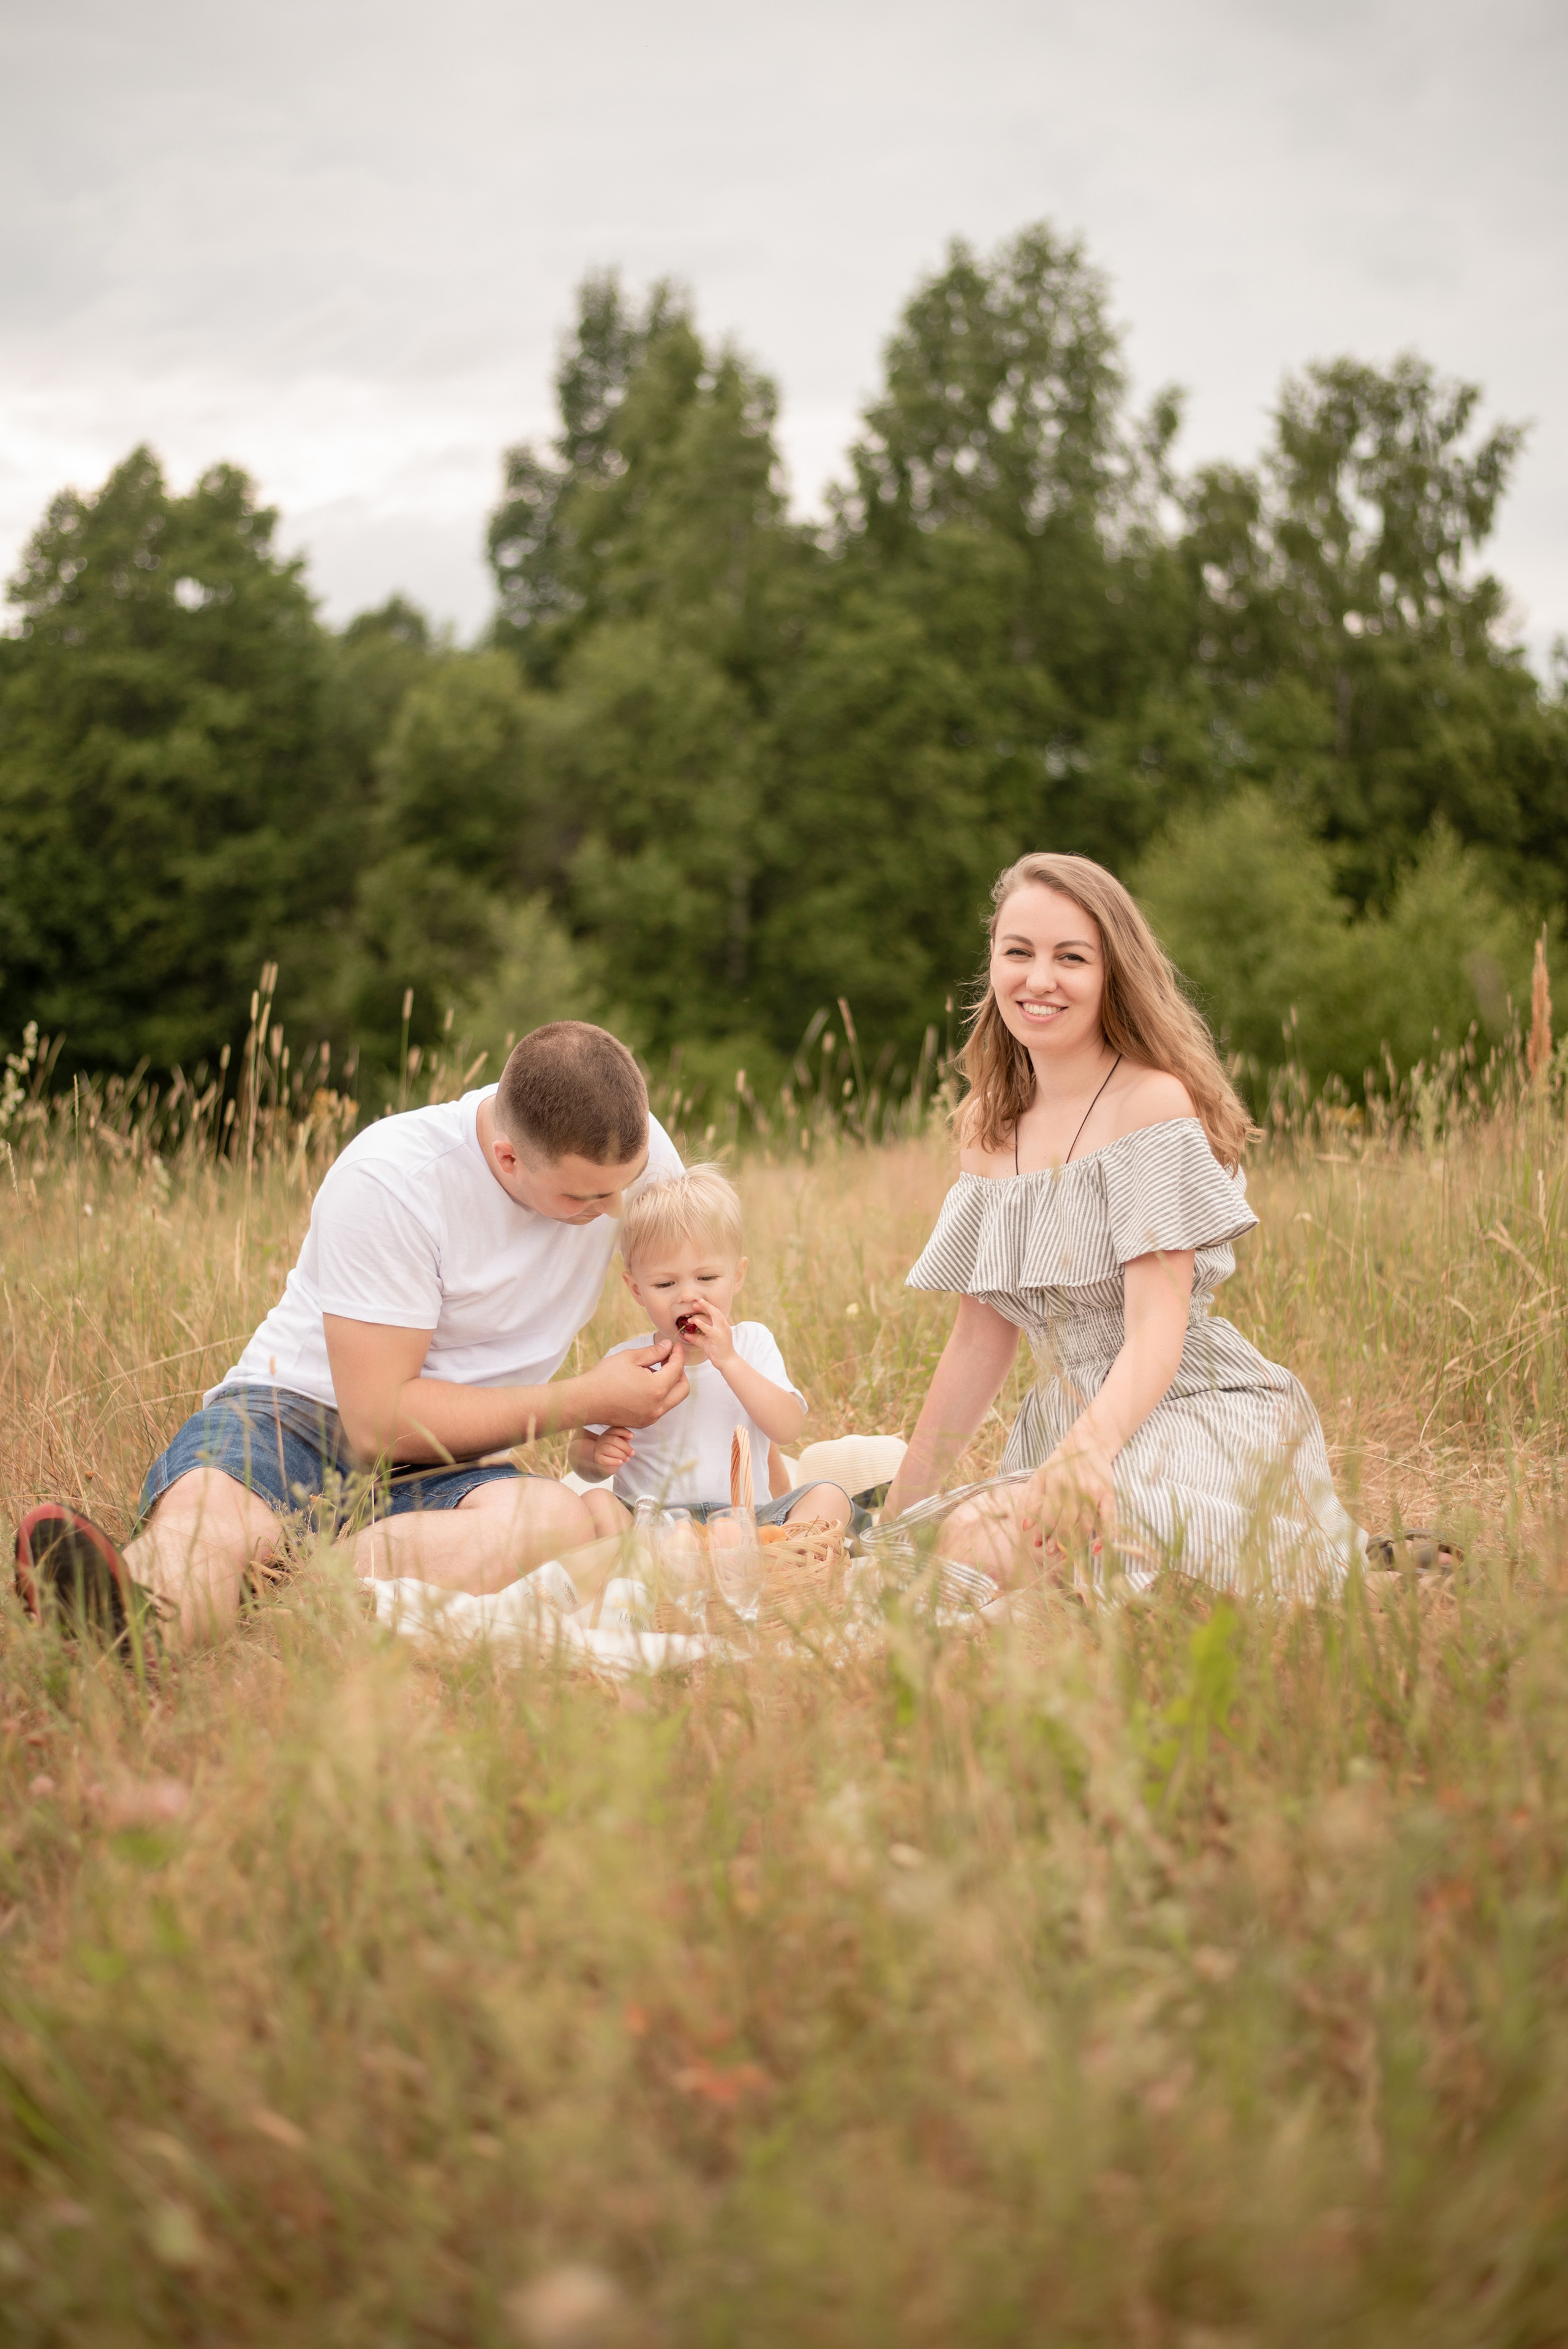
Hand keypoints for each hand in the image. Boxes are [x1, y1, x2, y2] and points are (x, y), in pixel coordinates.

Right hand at [585, 1341, 687, 1429]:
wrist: (586, 1401)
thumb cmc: (605, 1377)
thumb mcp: (630, 1357)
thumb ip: (654, 1352)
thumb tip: (668, 1346)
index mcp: (657, 1389)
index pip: (677, 1369)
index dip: (678, 1355)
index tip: (674, 1346)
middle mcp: (658, 1407)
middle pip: (683, 1389)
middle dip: (679, 1372)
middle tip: (668, 1359)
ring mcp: (651, 1418)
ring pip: (673, 1399)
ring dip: (670, 1384)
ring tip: (653, 1370)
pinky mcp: (644, 1422)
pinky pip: (661, 1407)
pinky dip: (660, 1394)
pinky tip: (646, 1383)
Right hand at [589, 1426, 633, 1473]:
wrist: (606, 1466)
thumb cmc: (615, 1453)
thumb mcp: (621, 1444)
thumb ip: (625, 1439)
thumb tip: (630, 1436)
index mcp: (608, 1433)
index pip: (615, 1429)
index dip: (624, 1432)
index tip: (632, 1436)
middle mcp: (601, 1439)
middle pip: (613, 1440)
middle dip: (625, 1446)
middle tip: (632, 1453)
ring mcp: (598, 1449)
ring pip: (610, 1449)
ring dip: (621, 1454)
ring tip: (627, 1459)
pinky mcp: (597, 1459)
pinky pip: (606, 1459)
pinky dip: (615, 1461)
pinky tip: (620, 1462)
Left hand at [675, 1297, 735, 1363]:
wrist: (727, 1362)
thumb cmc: (717, 1351)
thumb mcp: (704, 1342)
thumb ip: (696, 1337)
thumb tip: (686, 1334)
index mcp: (721, 1325)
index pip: (714, 1312)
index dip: (706, 1306)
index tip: (697, 1303)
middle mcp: (723, 1326)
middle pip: (714, 1311)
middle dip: (705, 1306)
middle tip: (695, 1303)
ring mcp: (722, 1331)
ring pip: (713, 1316)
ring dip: (702, 1313)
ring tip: (692, 1311)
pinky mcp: (718, 1337)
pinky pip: (709, 1329)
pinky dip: (702, 1324)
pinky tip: (695, 1321)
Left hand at [1021, 1435, 1116, 1558]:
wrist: (1088, 1443)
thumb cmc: (1060, 1463)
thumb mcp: (1040, 1476)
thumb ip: (1031, 1500)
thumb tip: (1024, 1527)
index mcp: (1055, 1484)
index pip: (1048, 1517)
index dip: (1043, 1534)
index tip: (1039, 1546)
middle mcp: (1074, 1489)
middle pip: (1066, 1525)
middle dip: (1058, 1543)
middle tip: (1053, 1555)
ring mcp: (1093, 1492)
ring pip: (1085, 1526)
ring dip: (1076, 1544)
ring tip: (1068, 1555)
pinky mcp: (1108, 1494)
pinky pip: (1107, 1519)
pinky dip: (1103, 1537)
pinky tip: (1096, 1550)